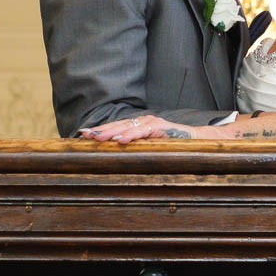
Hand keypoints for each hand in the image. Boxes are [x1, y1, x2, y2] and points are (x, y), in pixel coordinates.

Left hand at [78, 113, 205, 142]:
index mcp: (137, 126)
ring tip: (98, 137)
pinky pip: (143, 131)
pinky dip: (132, 135)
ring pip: (127, 127)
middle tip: (84, 135)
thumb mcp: (149, 147)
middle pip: (117, 125)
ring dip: (112, 132)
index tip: (83, 134)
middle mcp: (142, 121)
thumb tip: (116, 155)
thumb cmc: (170, 145)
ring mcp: (150, 122)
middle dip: (100, 130)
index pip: (115, 127)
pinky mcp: (160, 126)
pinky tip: (121, 139)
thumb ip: (135, 148)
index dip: (99, 130)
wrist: (193, 139)